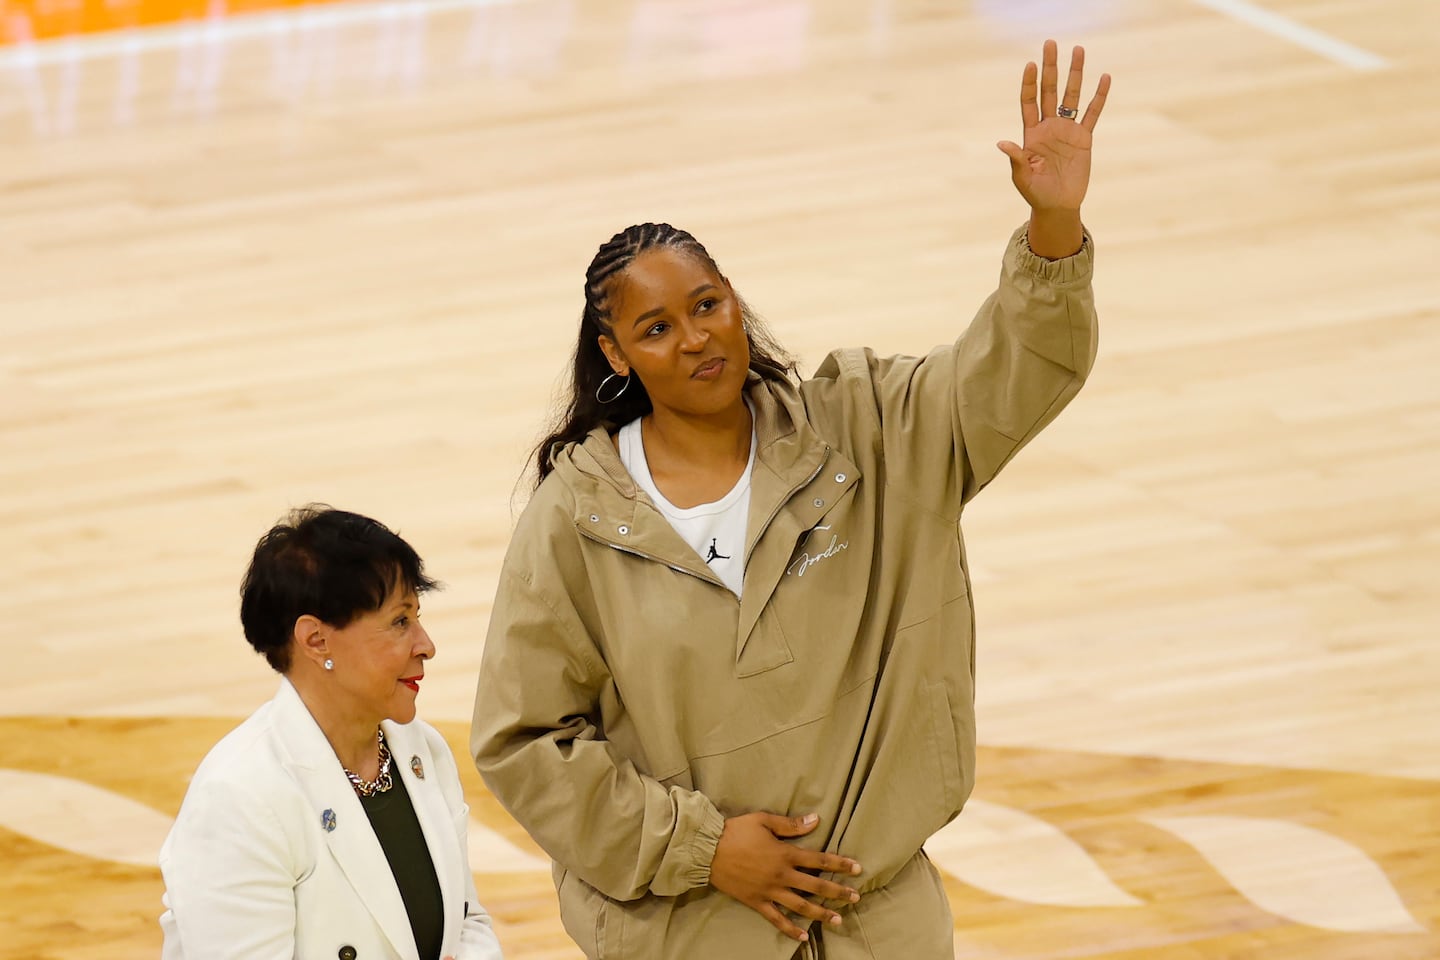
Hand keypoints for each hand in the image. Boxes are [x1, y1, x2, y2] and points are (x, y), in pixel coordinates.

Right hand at [709, 812, 862, 941]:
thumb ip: (791, 825)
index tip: (857, 868)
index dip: (839, 864)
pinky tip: (804, 936)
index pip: (819, 860)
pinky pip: (776, 919)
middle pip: (815, 885)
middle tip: (855, 898)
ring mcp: (770, 891)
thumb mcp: (764, 821)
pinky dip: (790, 929)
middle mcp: (781, 875)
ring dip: (821, 913)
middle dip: (837, 892)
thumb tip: (816, 820)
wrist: (708, 850)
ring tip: (838, 920)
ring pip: (801, 906)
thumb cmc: (736, 831)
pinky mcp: (757, 902)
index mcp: (785, 854)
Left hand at [998, 39, 1110, 214]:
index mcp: (1031, 133)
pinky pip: (1093, 114)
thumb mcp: (1022, 177)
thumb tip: (1002, 143)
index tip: (1031, 64)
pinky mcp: (1084, 139)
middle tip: (1051, 44)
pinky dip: (1099, 97)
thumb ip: (1015, 158)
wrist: (1058, 205)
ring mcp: (1067, 130)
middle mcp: (1048, 126)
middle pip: (1049, 91)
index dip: (1029, 84)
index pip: (1029, 102)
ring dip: (1075, 74)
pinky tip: (1104, 78)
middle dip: (1050, 68)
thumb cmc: (1036, 193)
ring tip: (1079, 50)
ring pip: (1071, 96)